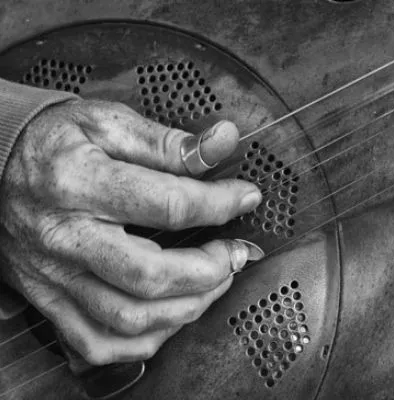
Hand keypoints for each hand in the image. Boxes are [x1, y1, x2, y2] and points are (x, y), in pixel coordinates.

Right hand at [0, 99, 261, 364]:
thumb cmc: (56, 141)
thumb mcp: (108, 122)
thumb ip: (168, 142)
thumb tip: (225, 142)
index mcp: (79, 182)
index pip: (166, 204)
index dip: (219, 204)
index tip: (245, 198)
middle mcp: (63, 236)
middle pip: (148, 276)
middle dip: (209, 271)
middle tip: (235, 253)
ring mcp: (53, 276)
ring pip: (128, 319)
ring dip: (188, 308)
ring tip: (215, 281)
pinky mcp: (48, 299)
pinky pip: (98, 343)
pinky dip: (146, 341)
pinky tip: (173, 315)